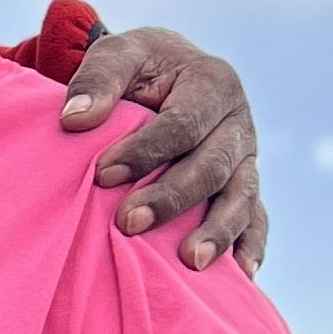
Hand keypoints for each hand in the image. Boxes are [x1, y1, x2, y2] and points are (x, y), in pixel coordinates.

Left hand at [58, 27, 267, 274]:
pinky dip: (251, 247)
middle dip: (172, 198)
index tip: (102, 175)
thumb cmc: (138, 70)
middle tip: (127, 224)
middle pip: (213, 166)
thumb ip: (98, 80)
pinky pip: (258, 220)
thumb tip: (74, 119)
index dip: (144, 151)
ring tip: (189, 262)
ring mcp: (247, 160)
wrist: (165, 77)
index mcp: (213, 83)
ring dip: (218, 231)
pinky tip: (240, 277)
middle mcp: (238, 124)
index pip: (182, 124)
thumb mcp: (118, 55)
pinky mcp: (246, 188)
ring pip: (242, 198)